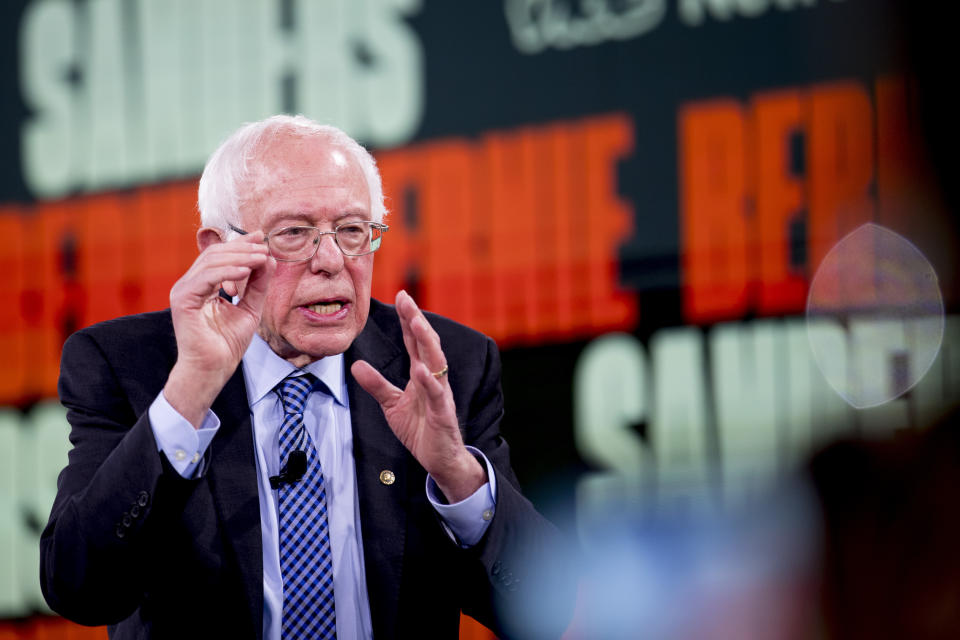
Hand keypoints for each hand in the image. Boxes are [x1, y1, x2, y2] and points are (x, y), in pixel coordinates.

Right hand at [164, 231, 274, 427]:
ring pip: (211, 262)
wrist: (214, 369)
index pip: (220, 256)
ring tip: (261, 258)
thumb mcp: (250, 307)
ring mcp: (183, 290)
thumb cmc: (227, 343)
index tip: (262, 237)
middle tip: (264, 247)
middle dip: (242, 248)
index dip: (241, 244)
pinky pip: (206, 278)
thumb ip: (257, 284)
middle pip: (215, 254)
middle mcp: (190, 284)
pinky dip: (227, 272)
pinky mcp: (183, 300)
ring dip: (239, 257)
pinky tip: (246, 271)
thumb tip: (268, 258)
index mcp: (202, 284)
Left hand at [351, 291, 485, 501]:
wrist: (440, 459)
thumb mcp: (392, 404)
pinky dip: (429, 381)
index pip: (415, 341)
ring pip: (436, 362)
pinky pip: (437, 395)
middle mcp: (434, 379)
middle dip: (417, 320)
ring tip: (416, 322)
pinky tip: (421, 369)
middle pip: (426, 344)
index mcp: (423, 374)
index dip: (408, 319)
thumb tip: (355, 364)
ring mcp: (441, 394)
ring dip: (426, 341)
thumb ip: (376, 384)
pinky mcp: (443, 414)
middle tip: (407, 297)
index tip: (401, 296)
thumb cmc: (421, 429)